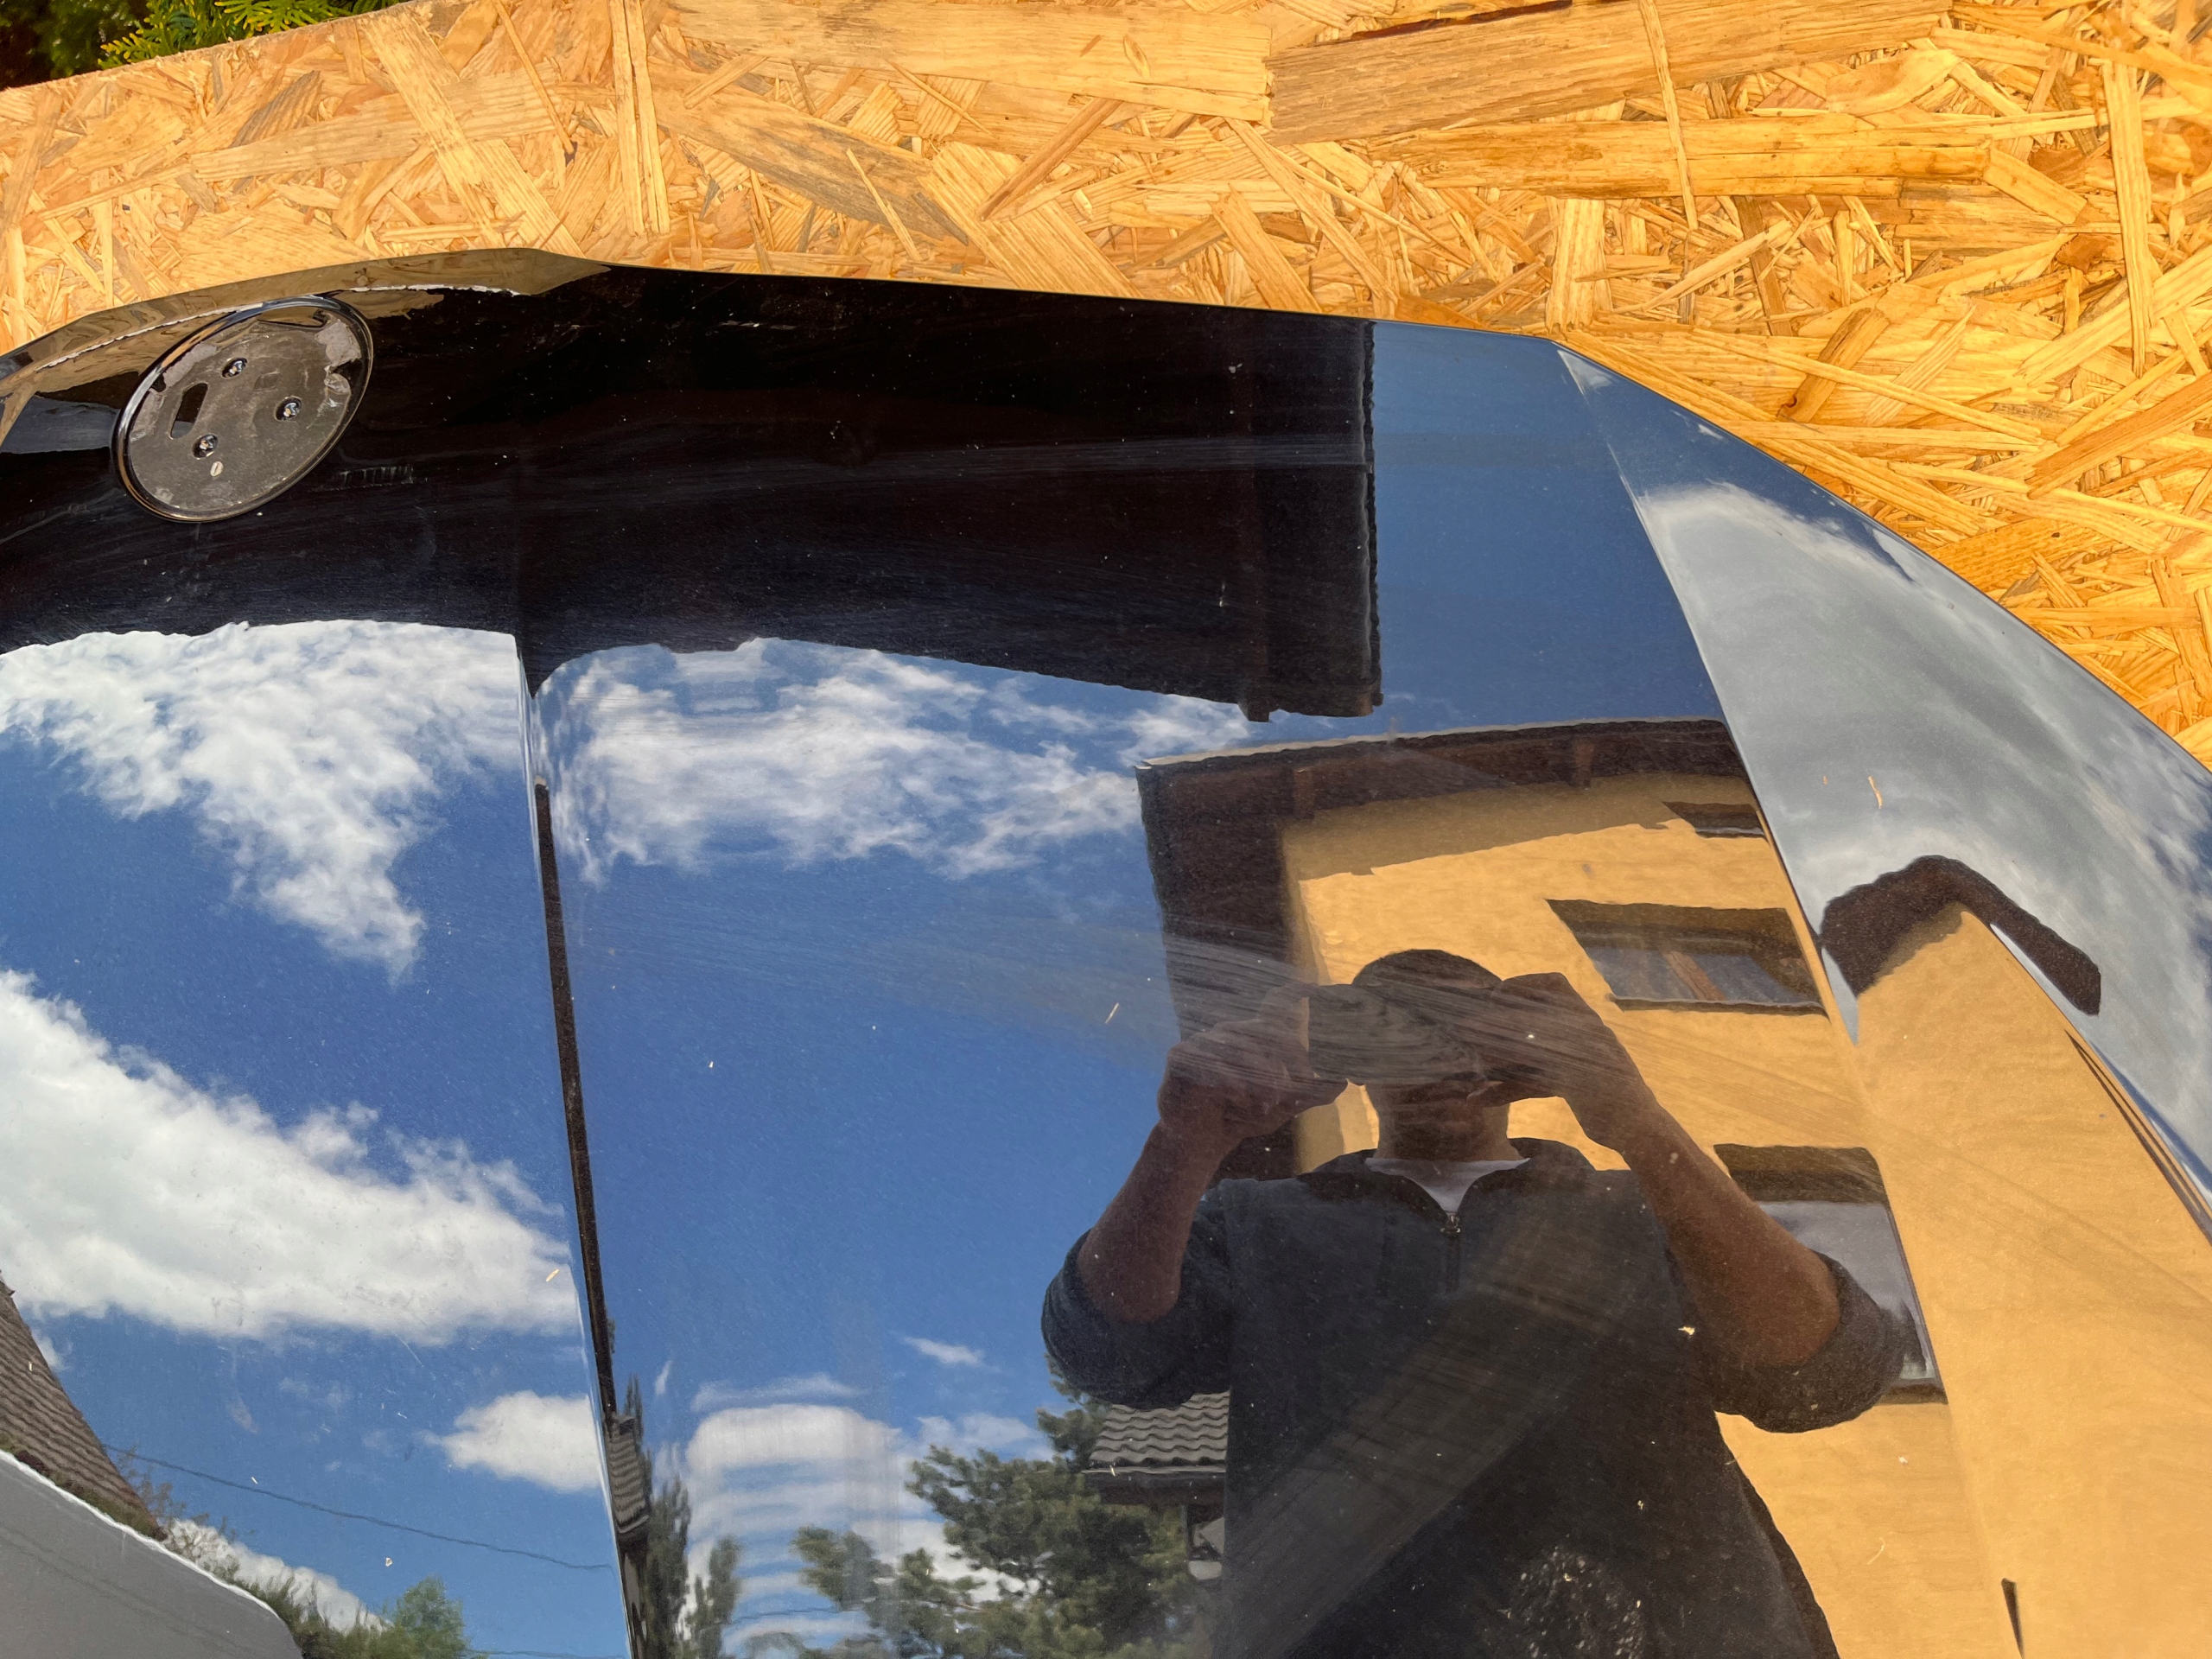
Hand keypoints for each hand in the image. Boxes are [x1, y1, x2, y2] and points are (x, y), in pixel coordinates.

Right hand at [1157, 988, 1346, 1162]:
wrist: (1201, 1139)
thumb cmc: (1242, 1114)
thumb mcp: (1283, 1105)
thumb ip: (1311, 1094)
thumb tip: (1344, 1081)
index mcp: (1253, 1037)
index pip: (1274, 1009)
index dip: (1293, 994)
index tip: (1315, 985)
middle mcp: (1229, 1033)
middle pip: (1262, 1032)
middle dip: (1283, 1061)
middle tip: (1295, 1089)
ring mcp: (1203, 1041)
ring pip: (1238, 1048)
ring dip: (1258, 1077)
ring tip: (1268, 1103)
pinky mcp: (1181, 1057)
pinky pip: (1208, 1061)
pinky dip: (1229, 1080)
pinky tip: (1240, 1098)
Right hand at [1459, 973, 1662, 1148]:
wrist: (1638, 1130)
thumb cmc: (1612, 1093)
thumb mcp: (1569, 1068)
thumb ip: (1526, 1055)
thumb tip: (1487, 1048)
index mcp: (1583, 1022)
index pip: (1554, 986)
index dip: (1524, 984)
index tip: (1495, 997)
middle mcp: (1576, 1036)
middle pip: (1533, 1018)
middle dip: (1501, 1025)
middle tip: (1473, 1033)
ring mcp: (1570, 1062)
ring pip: (1528, 1052)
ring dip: (1501, 1060)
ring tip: (1473, 1067)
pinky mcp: (1567, 1086)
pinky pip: (1531, 1080)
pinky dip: (1507, 1088)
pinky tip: (1482, 1099)